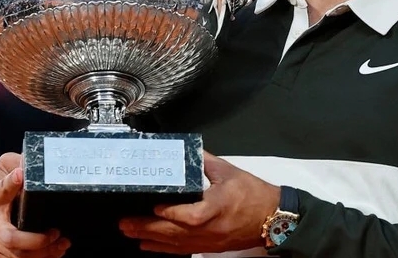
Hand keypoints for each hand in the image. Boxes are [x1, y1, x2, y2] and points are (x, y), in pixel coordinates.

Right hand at [0, 153, 71, 257]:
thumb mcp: (0, 172)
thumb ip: (14, 163)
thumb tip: (30, 161)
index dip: (10, 183)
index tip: (20, 175)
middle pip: (10, 238)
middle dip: (35, 240)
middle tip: (55, 232)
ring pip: (18, 256)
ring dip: (43, 252)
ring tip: (62, 243)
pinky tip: (55, 252)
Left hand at [119, 152, 279, 253]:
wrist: (273, 218)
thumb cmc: (254, 195)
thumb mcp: (229, 172)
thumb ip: (205, 161)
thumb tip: (186, 151)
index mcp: (217, 207)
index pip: (190, 215)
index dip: (170, 213)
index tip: (152, 205)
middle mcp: (211, 228)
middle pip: (175, 233)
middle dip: (148, 228)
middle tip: (125, 223)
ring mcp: (209, 240)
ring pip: (176, 244)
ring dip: (151, 240)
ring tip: (130, 234)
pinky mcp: (210, 246)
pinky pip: (183, 251)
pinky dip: (164, 249)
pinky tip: (149, 246)